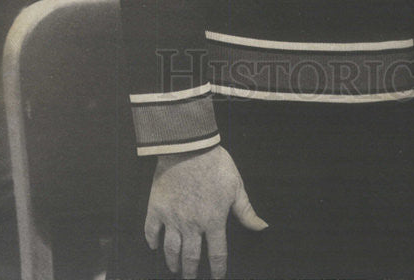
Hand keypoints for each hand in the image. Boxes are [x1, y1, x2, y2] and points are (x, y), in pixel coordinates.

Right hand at [145, 144, 268, 278]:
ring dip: (173, 262)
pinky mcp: (156, 208)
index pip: (217, 254)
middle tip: (190, 279)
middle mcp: (192, 225)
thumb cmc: (216, 164)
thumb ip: (246, 211)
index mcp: (213, 221)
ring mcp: (172, 218)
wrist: (189, 147)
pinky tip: (153, 247)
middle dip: (191, 272)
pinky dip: (152, 241)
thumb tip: (262, 227)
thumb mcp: (236, 186)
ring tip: (174, 269)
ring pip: (171, 249)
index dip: (218, 269)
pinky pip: (151, 231)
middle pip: (191, 258)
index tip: (218, 278)